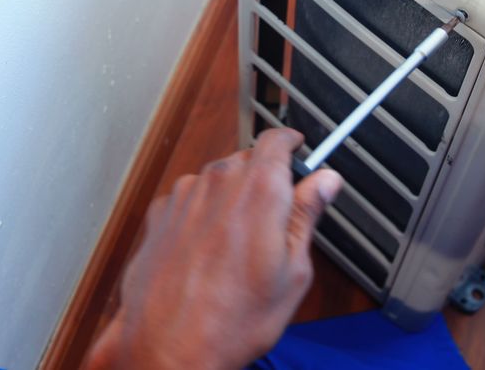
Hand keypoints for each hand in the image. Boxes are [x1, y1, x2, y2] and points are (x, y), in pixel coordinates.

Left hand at [84, 128, 342, 368]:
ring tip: (238, 247)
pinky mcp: (159, 214)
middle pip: (246, 160)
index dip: (291, 143)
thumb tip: (325, 182)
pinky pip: (189, 201)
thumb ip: (306, 215)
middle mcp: (218, 182)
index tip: (298, 151)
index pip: (277, 140)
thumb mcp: (293, 271)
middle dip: (263, 180)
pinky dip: (202, 216)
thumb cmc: (232, 318)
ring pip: (217, 181)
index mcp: (259, 189)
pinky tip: (208, 254)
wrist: (168, 345)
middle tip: (275, 218)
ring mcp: (183, 196)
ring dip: (230, 200)